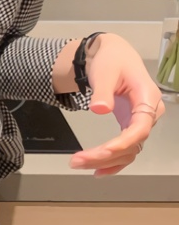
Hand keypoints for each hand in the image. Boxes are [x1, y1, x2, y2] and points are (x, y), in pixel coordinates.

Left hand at [69, 33, 164, 175]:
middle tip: (77, 161)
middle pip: (132, 144)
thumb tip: (100, 109)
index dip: (122, 143)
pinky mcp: (130, 125)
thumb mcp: (105, 71)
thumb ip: (103, 91)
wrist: (113, 54)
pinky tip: (97, 170)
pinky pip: (126, 149)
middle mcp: (148, 114)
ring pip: (128, 151)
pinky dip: (112, 162)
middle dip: (104, 156)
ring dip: (104, 161)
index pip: (140, 128)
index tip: (102, 151)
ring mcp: (140, 121)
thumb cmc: (111, 59)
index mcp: (147, 98)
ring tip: (78, 163)